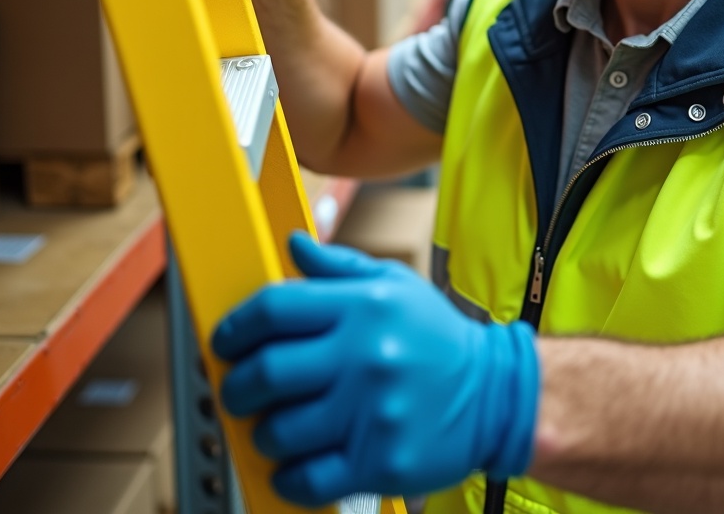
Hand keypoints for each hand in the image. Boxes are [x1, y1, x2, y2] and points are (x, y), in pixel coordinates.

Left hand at [212, 232, 539, 505]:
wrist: (498, 395)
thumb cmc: (437, 339)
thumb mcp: (394, 285)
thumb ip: (338, 269)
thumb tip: (292, 245)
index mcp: (364, 307)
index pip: (274, 309)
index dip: (235, 327)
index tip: (225, 342)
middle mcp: (366, 356)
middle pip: (268, 372)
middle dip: (236, 386)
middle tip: (237, 390)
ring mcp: (373, 412)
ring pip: (281, 429)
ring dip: (262, 431)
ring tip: (273, 426)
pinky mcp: (382, 460)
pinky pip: (310, 478)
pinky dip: (288, 476)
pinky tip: (292, 465)